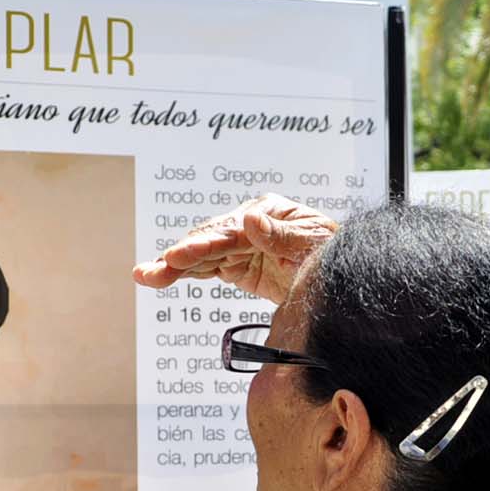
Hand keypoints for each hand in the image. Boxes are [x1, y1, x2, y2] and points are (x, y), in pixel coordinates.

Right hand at [135, 194, 336, 303]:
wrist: (343, 278)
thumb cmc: (334, 254)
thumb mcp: (316, 243)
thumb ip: (281, 235)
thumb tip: (251, 220)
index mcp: (267, 212)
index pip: (231, 230)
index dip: (206, 243)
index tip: (184, 253)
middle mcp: (249, 225)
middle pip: (209, 240)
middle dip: (181, 256)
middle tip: (155, 269)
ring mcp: (240, 246)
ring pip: (202, 255)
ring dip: (173, 266)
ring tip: (146, 276)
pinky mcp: (237, 266)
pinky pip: (207, 269)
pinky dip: (184, 273)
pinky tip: (160, 277)